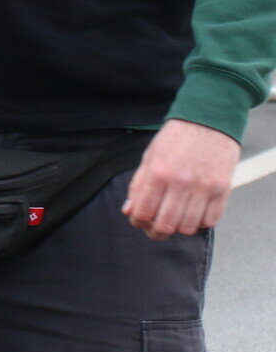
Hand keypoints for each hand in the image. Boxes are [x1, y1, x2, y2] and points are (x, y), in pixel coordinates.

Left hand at [123, 119, 240, 238]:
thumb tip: (129, 211)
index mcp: (158, 174)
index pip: (143, 213)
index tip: (138, 221)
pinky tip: (194, 211)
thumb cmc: (176, 137)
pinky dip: (201, 222)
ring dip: (179, 228)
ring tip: (175, 217)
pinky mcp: (223, 190)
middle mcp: (181, 183)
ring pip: (188, 228)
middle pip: (166, 226)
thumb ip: (138, 185)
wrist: (209, 120)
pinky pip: (210, 221)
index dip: (137, 222)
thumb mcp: (150, 156)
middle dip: (156, 232)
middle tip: (155, 228)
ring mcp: (204, 188)